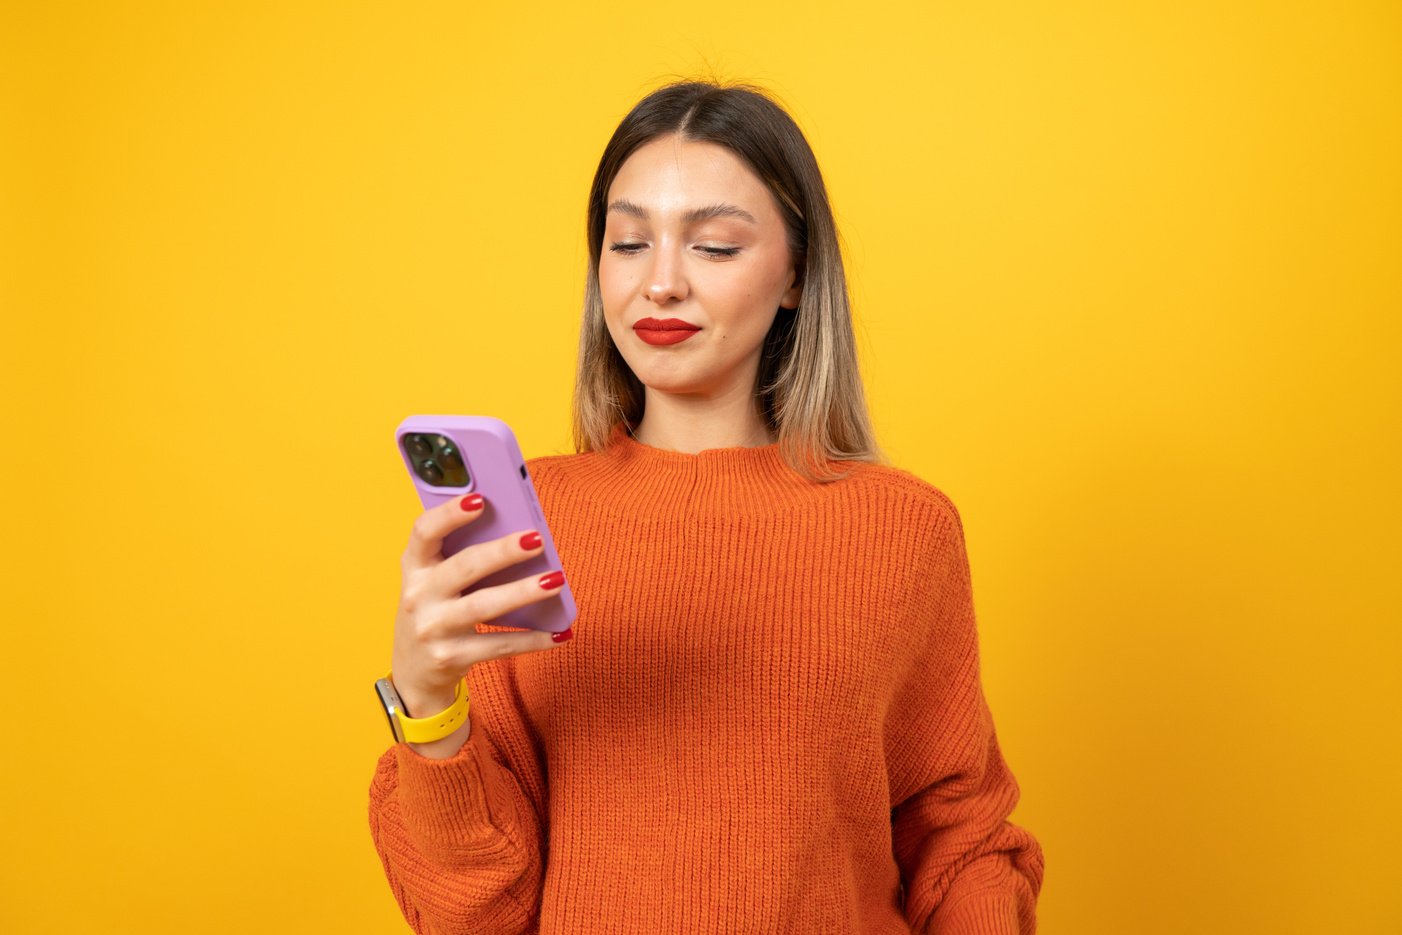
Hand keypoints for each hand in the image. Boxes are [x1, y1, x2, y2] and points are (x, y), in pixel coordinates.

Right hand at [390, 492, 570, 720]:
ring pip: (483, 606)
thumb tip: (518, 534)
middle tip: (537, 539)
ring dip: (523, 592)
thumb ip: (460, 556)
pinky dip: (532, 640)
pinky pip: (498, 645)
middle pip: (464, 567)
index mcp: (414, 567)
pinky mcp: (451, 657)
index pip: (424, 532)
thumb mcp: (434, 582)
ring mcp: (433, 629)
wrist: (414, 672)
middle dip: (502, 552)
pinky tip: (560, 633)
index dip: (449, 514)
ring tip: (556, 580)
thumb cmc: (435, 611)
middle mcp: (419, 596)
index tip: (480, 499)